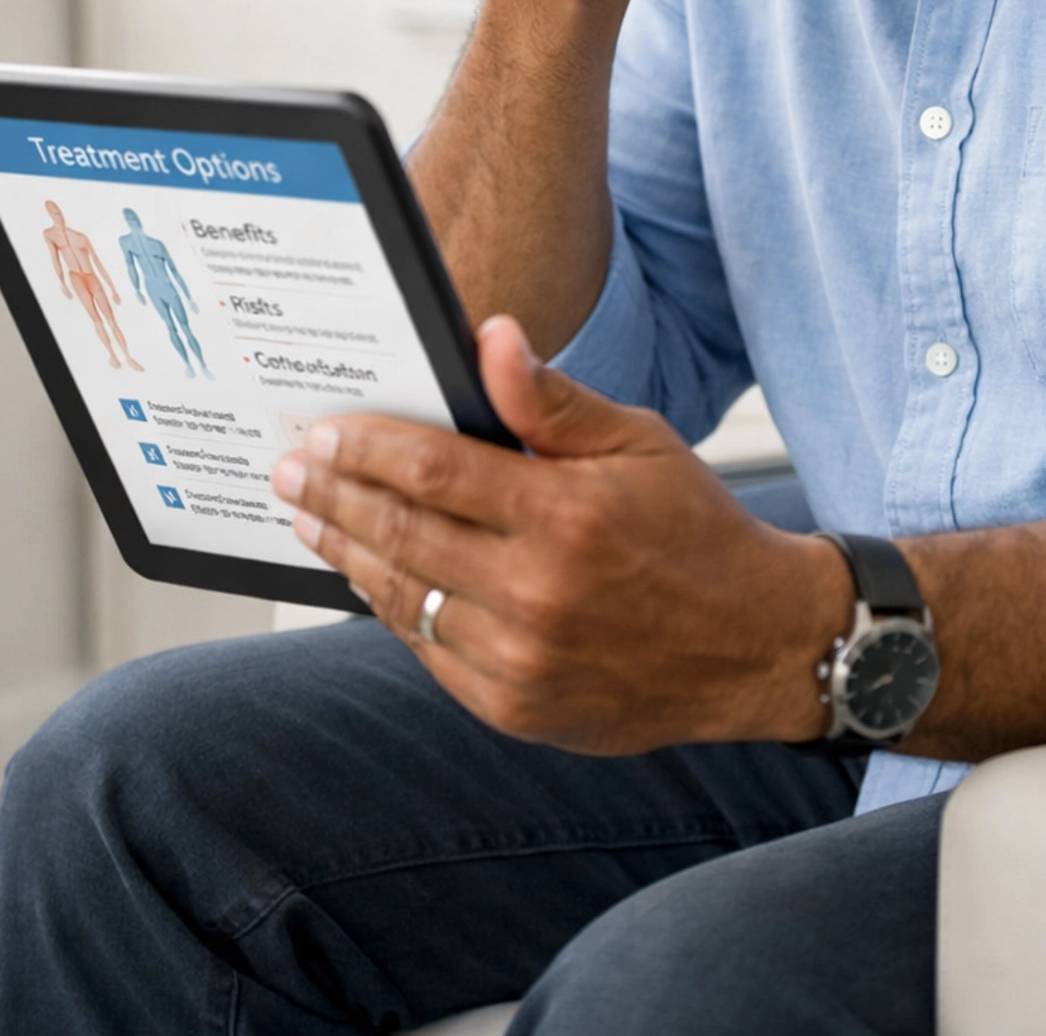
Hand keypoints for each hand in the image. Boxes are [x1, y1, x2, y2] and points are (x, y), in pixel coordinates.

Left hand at [270, 317, 851, 754]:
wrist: (754, 646)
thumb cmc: (694, 529)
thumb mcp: (637, 440)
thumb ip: (550, 398)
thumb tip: (490, 337)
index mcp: (565, 516)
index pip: (435, 470)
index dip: (368, 448)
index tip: (323, 431)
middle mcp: (537, 593)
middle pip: (403, 535)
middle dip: (336, 497)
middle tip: (291, 471)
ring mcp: (523, 661)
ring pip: (406, 599)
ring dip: (350, 554)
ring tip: (314, 519)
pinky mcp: (517, 708)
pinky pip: (431, 652)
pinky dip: (394, 609)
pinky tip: (372, 576)